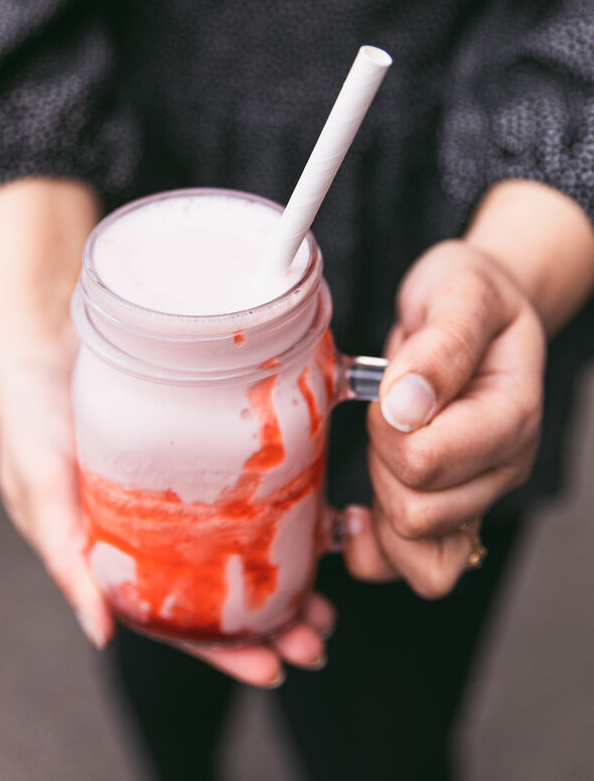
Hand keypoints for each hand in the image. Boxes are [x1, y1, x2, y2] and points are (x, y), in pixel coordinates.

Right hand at [0, 328, 334, 685]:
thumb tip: (102, 633)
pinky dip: (277, 517)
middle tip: (314, 640)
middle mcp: (152, 533)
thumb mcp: (37, 489)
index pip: (172, 619)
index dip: (219, 650)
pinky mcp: (199, 454)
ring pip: (238, 551)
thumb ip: (64, 558)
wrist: (45, 341)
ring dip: (283, 581)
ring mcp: (179, 494)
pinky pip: (243, 495)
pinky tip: (311, 530)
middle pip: (217, 595)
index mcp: (113, 555)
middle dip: (268, 626)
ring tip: (324, 602)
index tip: (270, 667)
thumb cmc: (30, 419)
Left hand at [343, 240, 545, 596]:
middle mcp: (500, 468)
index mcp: (508, 417)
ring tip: (382, 450)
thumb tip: (407, 402)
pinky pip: (412, 570)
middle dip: (380, 464)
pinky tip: (357, 512)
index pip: (429, 462)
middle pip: (418, 514)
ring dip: (380, 502)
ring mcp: (476, 496)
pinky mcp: (448, 512)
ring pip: (417, 553)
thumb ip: (441, 346)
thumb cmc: (469, 299)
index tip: (386, 392)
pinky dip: (375, 551)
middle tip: (383, 415)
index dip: (387, 431)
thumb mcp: (460, 295)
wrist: (474, 311)